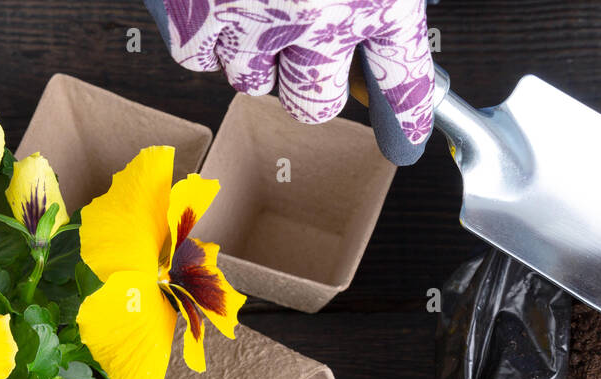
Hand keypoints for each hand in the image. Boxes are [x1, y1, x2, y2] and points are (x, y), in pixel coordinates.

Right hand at [145, 0, 433, 164]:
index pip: (405, 83)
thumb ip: (374, 0)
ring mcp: (253, 21)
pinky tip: (215, 2)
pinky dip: (205, 35)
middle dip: (311, 85)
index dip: (404, 118)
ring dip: (256, 55)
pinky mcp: (195, 16)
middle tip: (302, 49)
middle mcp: (319, 16)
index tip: (405, 143)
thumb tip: (367, 54)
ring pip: (255, 84)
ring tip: (254, 4)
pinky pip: (202, 57)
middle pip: (317, 106)